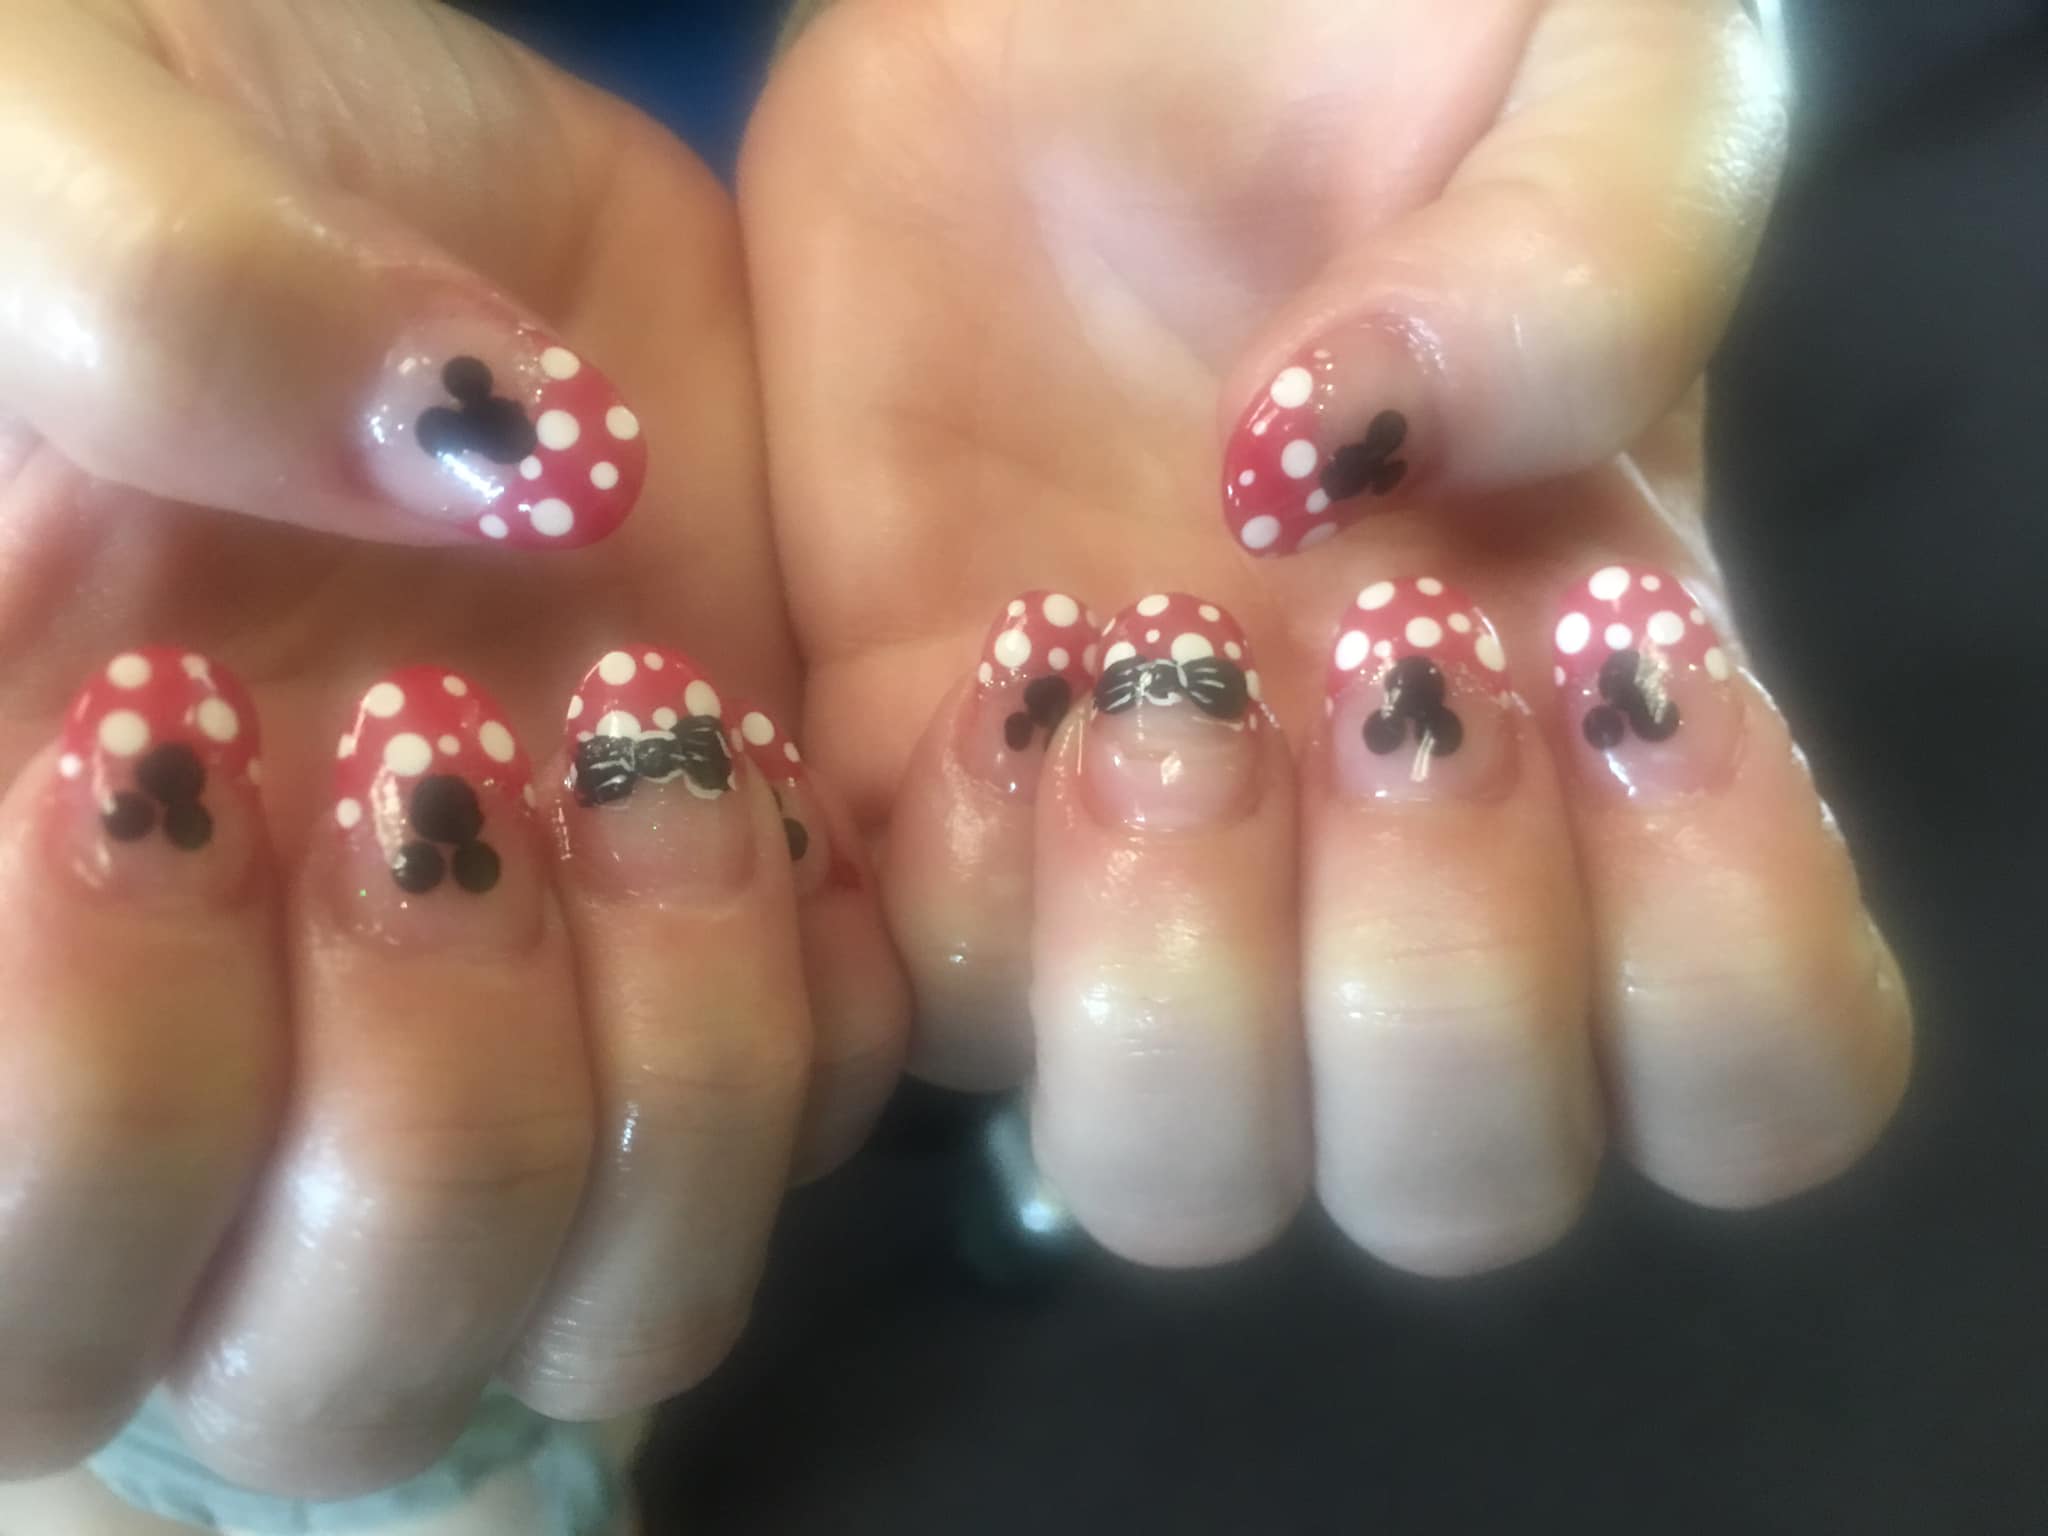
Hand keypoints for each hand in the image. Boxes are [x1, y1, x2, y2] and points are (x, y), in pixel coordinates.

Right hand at [0, 0, 904, 1492]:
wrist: (368, 154)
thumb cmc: (125, 126)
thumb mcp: (47, 128)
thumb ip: (141, 291)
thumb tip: (464, 459)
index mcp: (17, 955)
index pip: (17, 1300)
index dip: (97, 1104)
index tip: (163, 743)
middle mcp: (256, 1063)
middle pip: (335, 1370)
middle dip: (413, 1118)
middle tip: (427, 758)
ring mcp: (518, 1018)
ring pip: (611, 1302)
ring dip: (651, 1070)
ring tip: (634, 729)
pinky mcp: (729, 926)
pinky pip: (827, 1108)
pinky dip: (831, 978)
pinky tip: (764, 746)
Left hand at [744, 0, 1908, 1271]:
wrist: (1064, 4)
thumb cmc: (1370, 36)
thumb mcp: (1596, 63)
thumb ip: (1604, 249)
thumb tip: (1390, 457)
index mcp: (1606, 736)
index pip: (1756, 1072)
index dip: (1716, 957)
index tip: (1612, 662)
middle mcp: (1376, 863)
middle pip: (1447, 1186)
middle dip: (1423, 984)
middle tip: (1366, 661)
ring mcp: (1130, 856)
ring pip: (1173, 1169)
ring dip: (1175, 971)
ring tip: (1144, 662)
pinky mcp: (903, 786)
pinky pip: (922, 993)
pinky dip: (960, 870)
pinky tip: (994, 639)